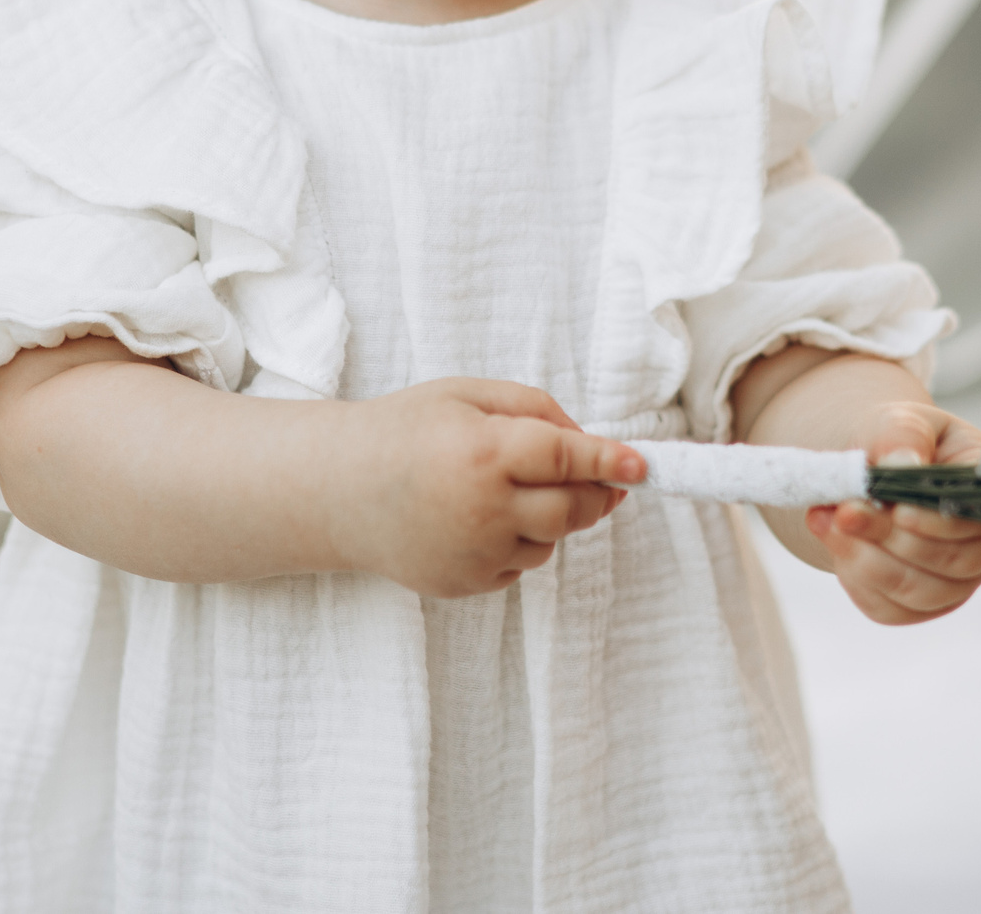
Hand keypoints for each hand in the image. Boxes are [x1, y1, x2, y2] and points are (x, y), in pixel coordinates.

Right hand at [333, 378, 645, 598]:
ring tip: (503, 486)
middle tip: (599, 475)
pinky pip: (520, 564)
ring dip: (551, 515)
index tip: (643, 465)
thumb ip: (536, 410)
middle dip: (596, 491)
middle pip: (573, 509)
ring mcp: (474, 554)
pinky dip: (519, 540)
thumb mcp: (468, 395)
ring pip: (551, 540)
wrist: (337, 488)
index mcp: (483, 452)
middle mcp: (483, 509)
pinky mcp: (466, 584)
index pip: (567, 457)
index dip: (609, 460)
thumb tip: (593, 444)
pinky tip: (480, 516)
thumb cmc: (406, 429)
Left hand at [804, 402, 980, 626]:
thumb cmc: (897, 442)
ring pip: (916, 592)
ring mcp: (953, 582)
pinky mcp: (916, 605)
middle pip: (950, 563)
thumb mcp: (900, 422)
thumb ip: (903, 436)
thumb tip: (901, 464)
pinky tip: (833, 539)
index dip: (937, 522)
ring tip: (823, 520)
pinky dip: (855, 578)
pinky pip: (887, 607)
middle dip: (889, 538)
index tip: (896, 510)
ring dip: (865, 560)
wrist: (871, 470)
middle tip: (843, 512)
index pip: (978, 522)